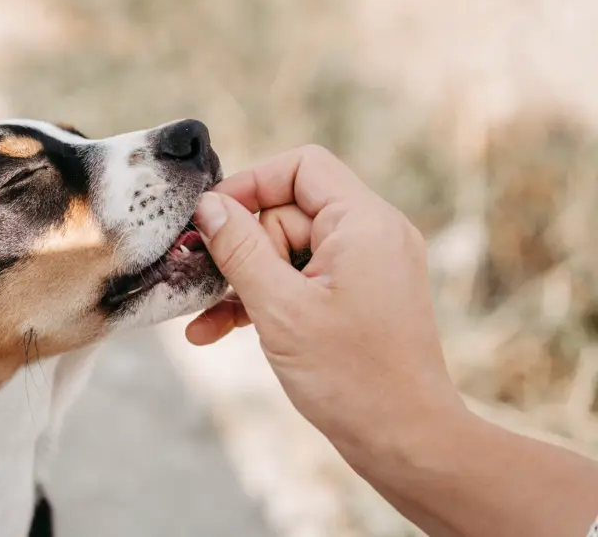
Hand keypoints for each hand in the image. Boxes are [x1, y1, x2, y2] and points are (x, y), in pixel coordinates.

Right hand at [186, 145, 465, 462]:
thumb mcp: (279, 308)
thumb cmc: (352, 378)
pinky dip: (265, 299)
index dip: (250, 184)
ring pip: (286, 252)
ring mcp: (366, 268)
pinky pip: (300, 281)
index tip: (210, 219)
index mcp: (364, 223)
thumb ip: (239, 249)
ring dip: (243, 281)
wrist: (406, 443)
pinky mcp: (357, 298)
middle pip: (287, 212)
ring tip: (203, 319)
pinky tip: (219, 330)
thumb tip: (209, 207)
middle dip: (241, 248)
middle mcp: (372, 235)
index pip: (301, 167)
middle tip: (204, 283)